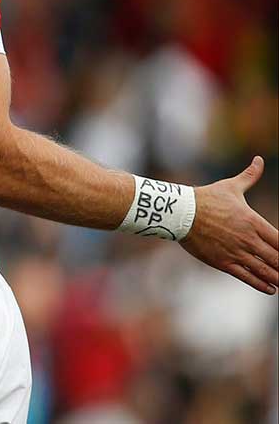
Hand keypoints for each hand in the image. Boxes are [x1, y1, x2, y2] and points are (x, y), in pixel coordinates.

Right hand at [180, 156, 278, 293]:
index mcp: (253, 221)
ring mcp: (236, 252)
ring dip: (277, 278)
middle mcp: (248, 239)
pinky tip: (270, 288)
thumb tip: (259, 160)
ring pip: (265, 270)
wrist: (180, 212)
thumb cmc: (206, 198)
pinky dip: (261, 284)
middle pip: (276, 259)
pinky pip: (247, 276)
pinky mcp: (223, 262)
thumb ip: (249, 176)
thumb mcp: (231, 186)